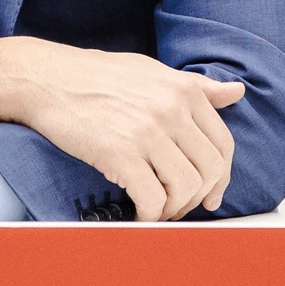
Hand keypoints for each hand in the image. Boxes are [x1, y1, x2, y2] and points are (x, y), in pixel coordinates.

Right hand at [0, 37, 244, 221]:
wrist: (47, 78)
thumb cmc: (96, 75)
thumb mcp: (153, 70)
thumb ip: (197, 86)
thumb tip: (236, 92)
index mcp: (184, 90)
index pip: (223, 143)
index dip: (222, 174)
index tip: (212, 191)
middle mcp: (172, 109)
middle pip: (210, 169)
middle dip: (200, 196)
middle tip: (183, 206)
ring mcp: (148, 131)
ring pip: (185, 187)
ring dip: (175, 208)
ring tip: (160, 209)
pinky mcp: (120, 153)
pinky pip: (152, 198)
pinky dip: (151, 214)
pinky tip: (140, 213)